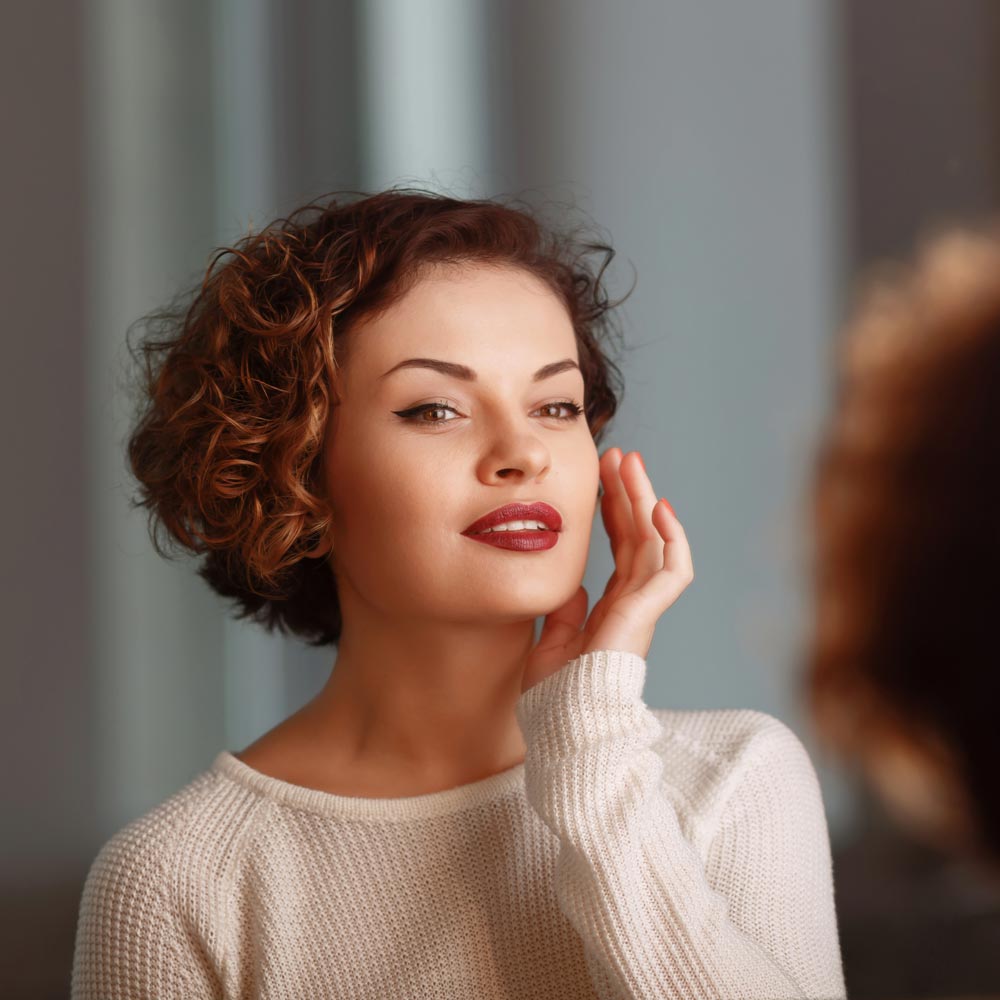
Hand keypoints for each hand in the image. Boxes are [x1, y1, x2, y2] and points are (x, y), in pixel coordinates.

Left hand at [521, 448, 693, 693]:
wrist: (562, 725)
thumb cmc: (556, 695)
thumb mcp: (553, 644)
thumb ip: (566, 615)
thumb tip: (571, 590)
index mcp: (613, 608)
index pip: (621, 548)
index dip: (616, 512)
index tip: (603, 479)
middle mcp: (633, 604)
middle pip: (639, 536)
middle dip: (630, 493)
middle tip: (618, 455)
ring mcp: (643, 609)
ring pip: (654, 542)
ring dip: (644, 499)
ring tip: (629, 462)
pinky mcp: (646, 615)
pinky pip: (672, 570)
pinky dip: (671, 538)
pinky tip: (657, 506)